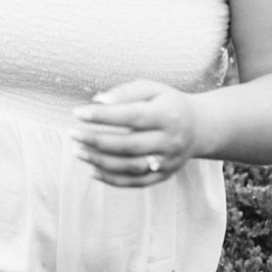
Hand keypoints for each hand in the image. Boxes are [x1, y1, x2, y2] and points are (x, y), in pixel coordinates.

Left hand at [68, 80, 199, 187]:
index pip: (132, 116)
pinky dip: (112, 179)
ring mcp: (168, 161)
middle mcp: (170, 141)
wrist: (200, 127)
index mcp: (168, 115)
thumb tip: (98, 100)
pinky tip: (91, 170)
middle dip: (97, 140)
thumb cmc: (166, 103)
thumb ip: (126, 92)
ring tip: (77, 151)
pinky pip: (136, 182)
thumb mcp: (152, 89)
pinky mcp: (164, 176)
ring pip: (131, 167)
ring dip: (100, 161)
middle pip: (129, 145)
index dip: (104, 116)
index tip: (78, 112)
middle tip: (71, 133)